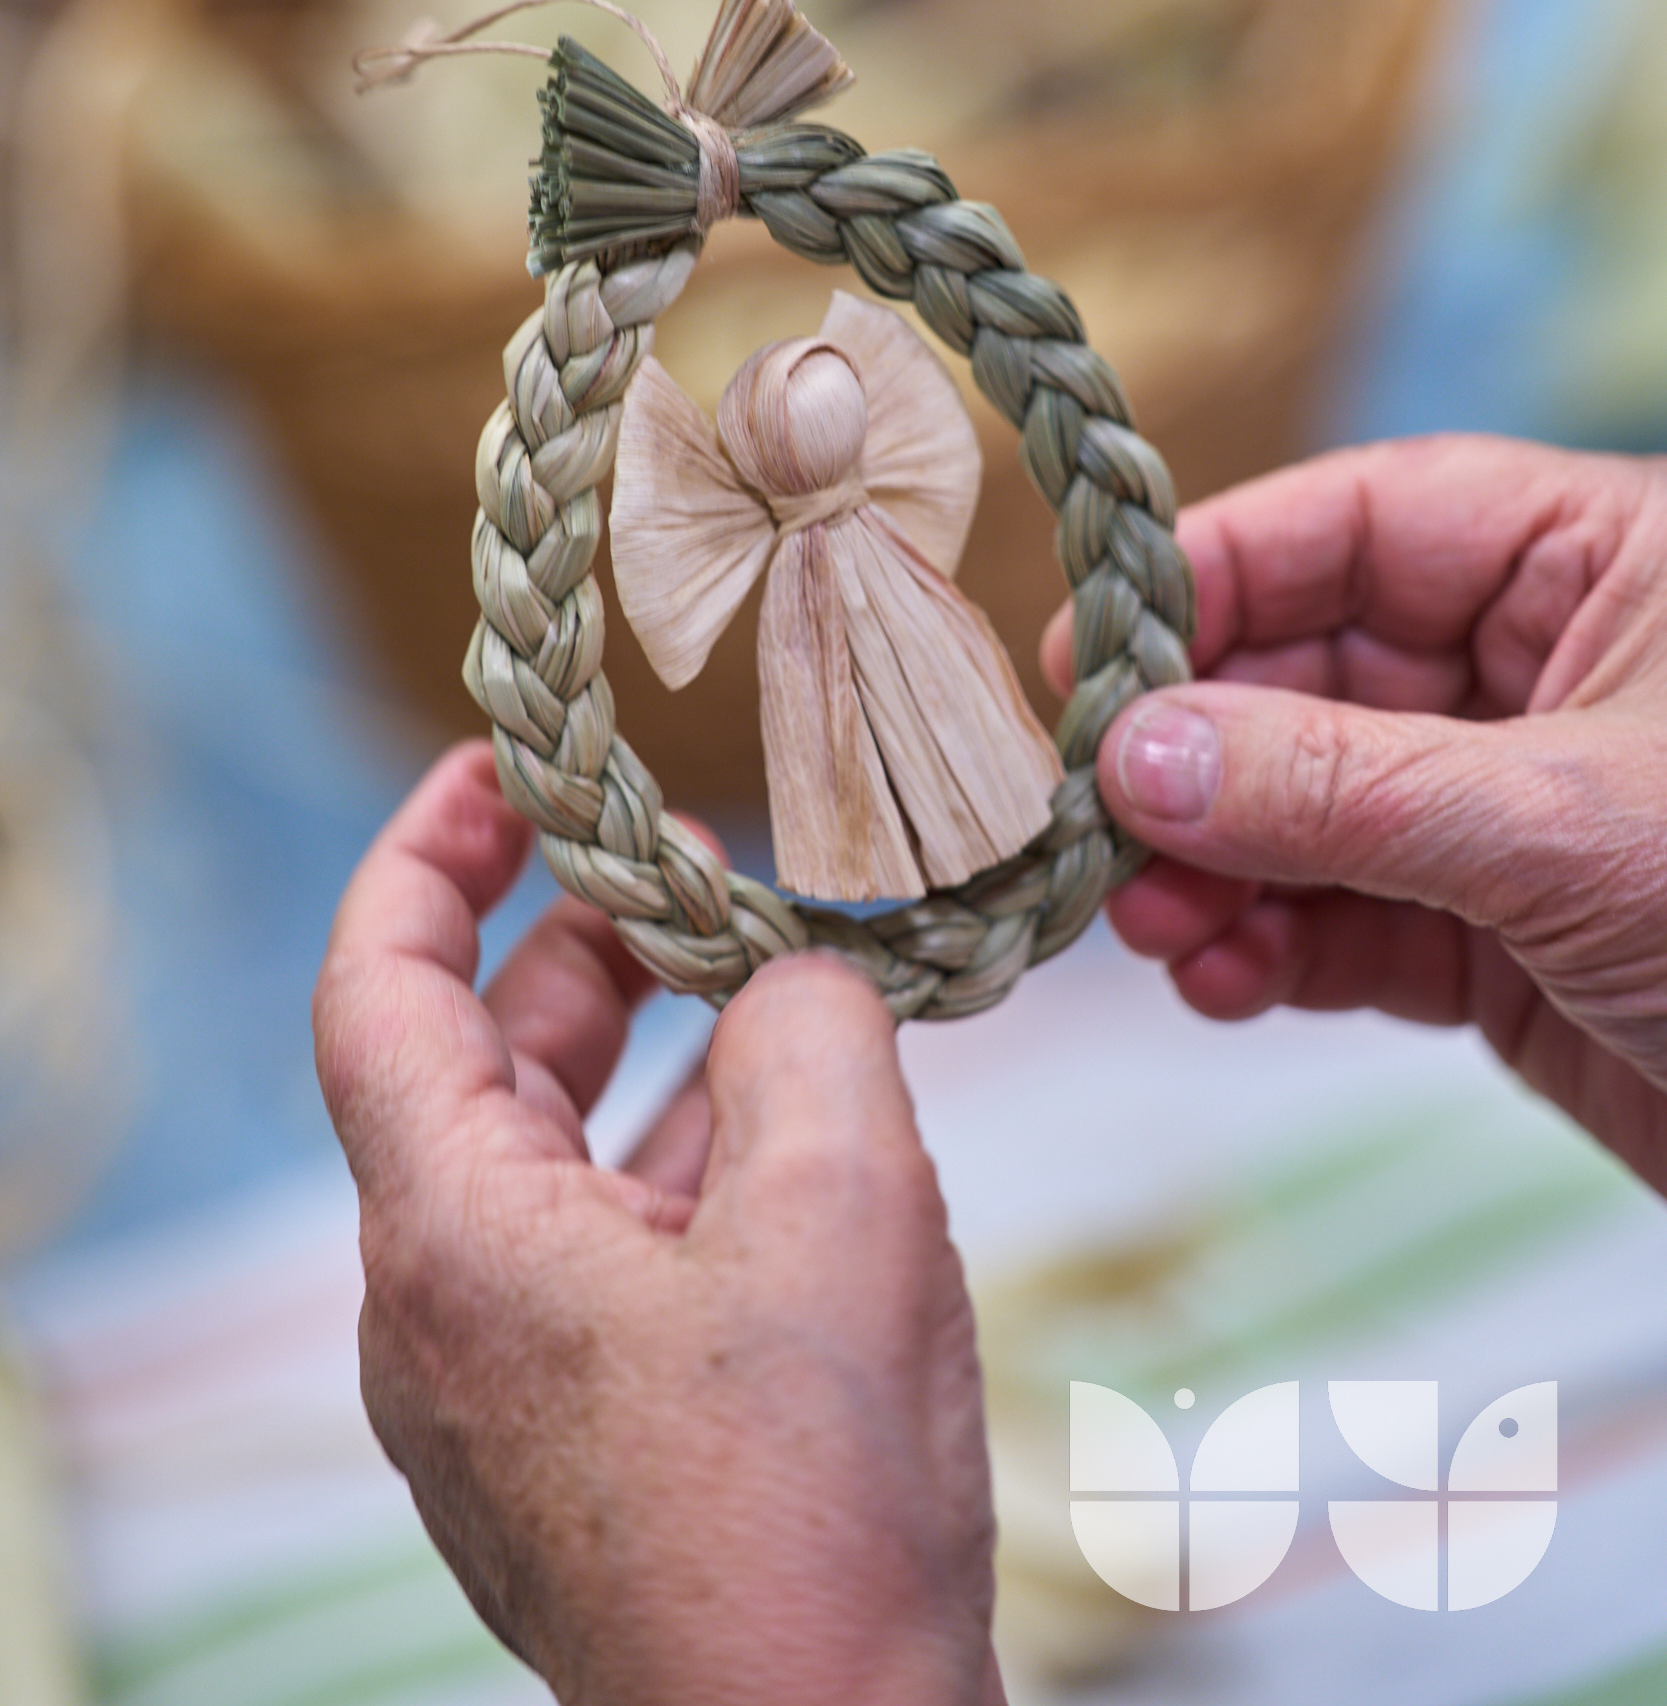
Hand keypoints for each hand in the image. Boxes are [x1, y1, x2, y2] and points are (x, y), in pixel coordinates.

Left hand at [313, 743, 1002, 1705]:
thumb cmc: (809, 1507)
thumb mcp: (841, 1204)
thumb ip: (812, 1025)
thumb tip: (798, 973)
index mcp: (450, 1235)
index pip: (378, 987)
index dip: (427, 851)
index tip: (502, 762)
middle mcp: (444, 1306)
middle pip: (486, 1060)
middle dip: (591, 939)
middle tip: (706, 859)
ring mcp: (508, 1383)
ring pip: (562, 1155)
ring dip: (663, 1051)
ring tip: (783, 977)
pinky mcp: (582, 1435)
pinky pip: (613, 1246)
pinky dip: (693, 1159)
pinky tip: (805, 1130)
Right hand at [1042, 435, 1666, 1192]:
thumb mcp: (1563, 823)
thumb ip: (1337, 786)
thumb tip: (1133, 751)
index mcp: (1602, 563)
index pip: (1365, 524)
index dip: (1219, 575)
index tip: (1089, 649)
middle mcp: (1550, 675)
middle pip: (1317, 671)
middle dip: (1203, 750)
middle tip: (1096, 818)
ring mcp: (1521, 814)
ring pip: (1316, 810)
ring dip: (1218, 865)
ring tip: (1150, 923)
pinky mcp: (1509, 948)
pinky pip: (1354, 924)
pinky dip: (1275, 950)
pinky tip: (1223, 975)